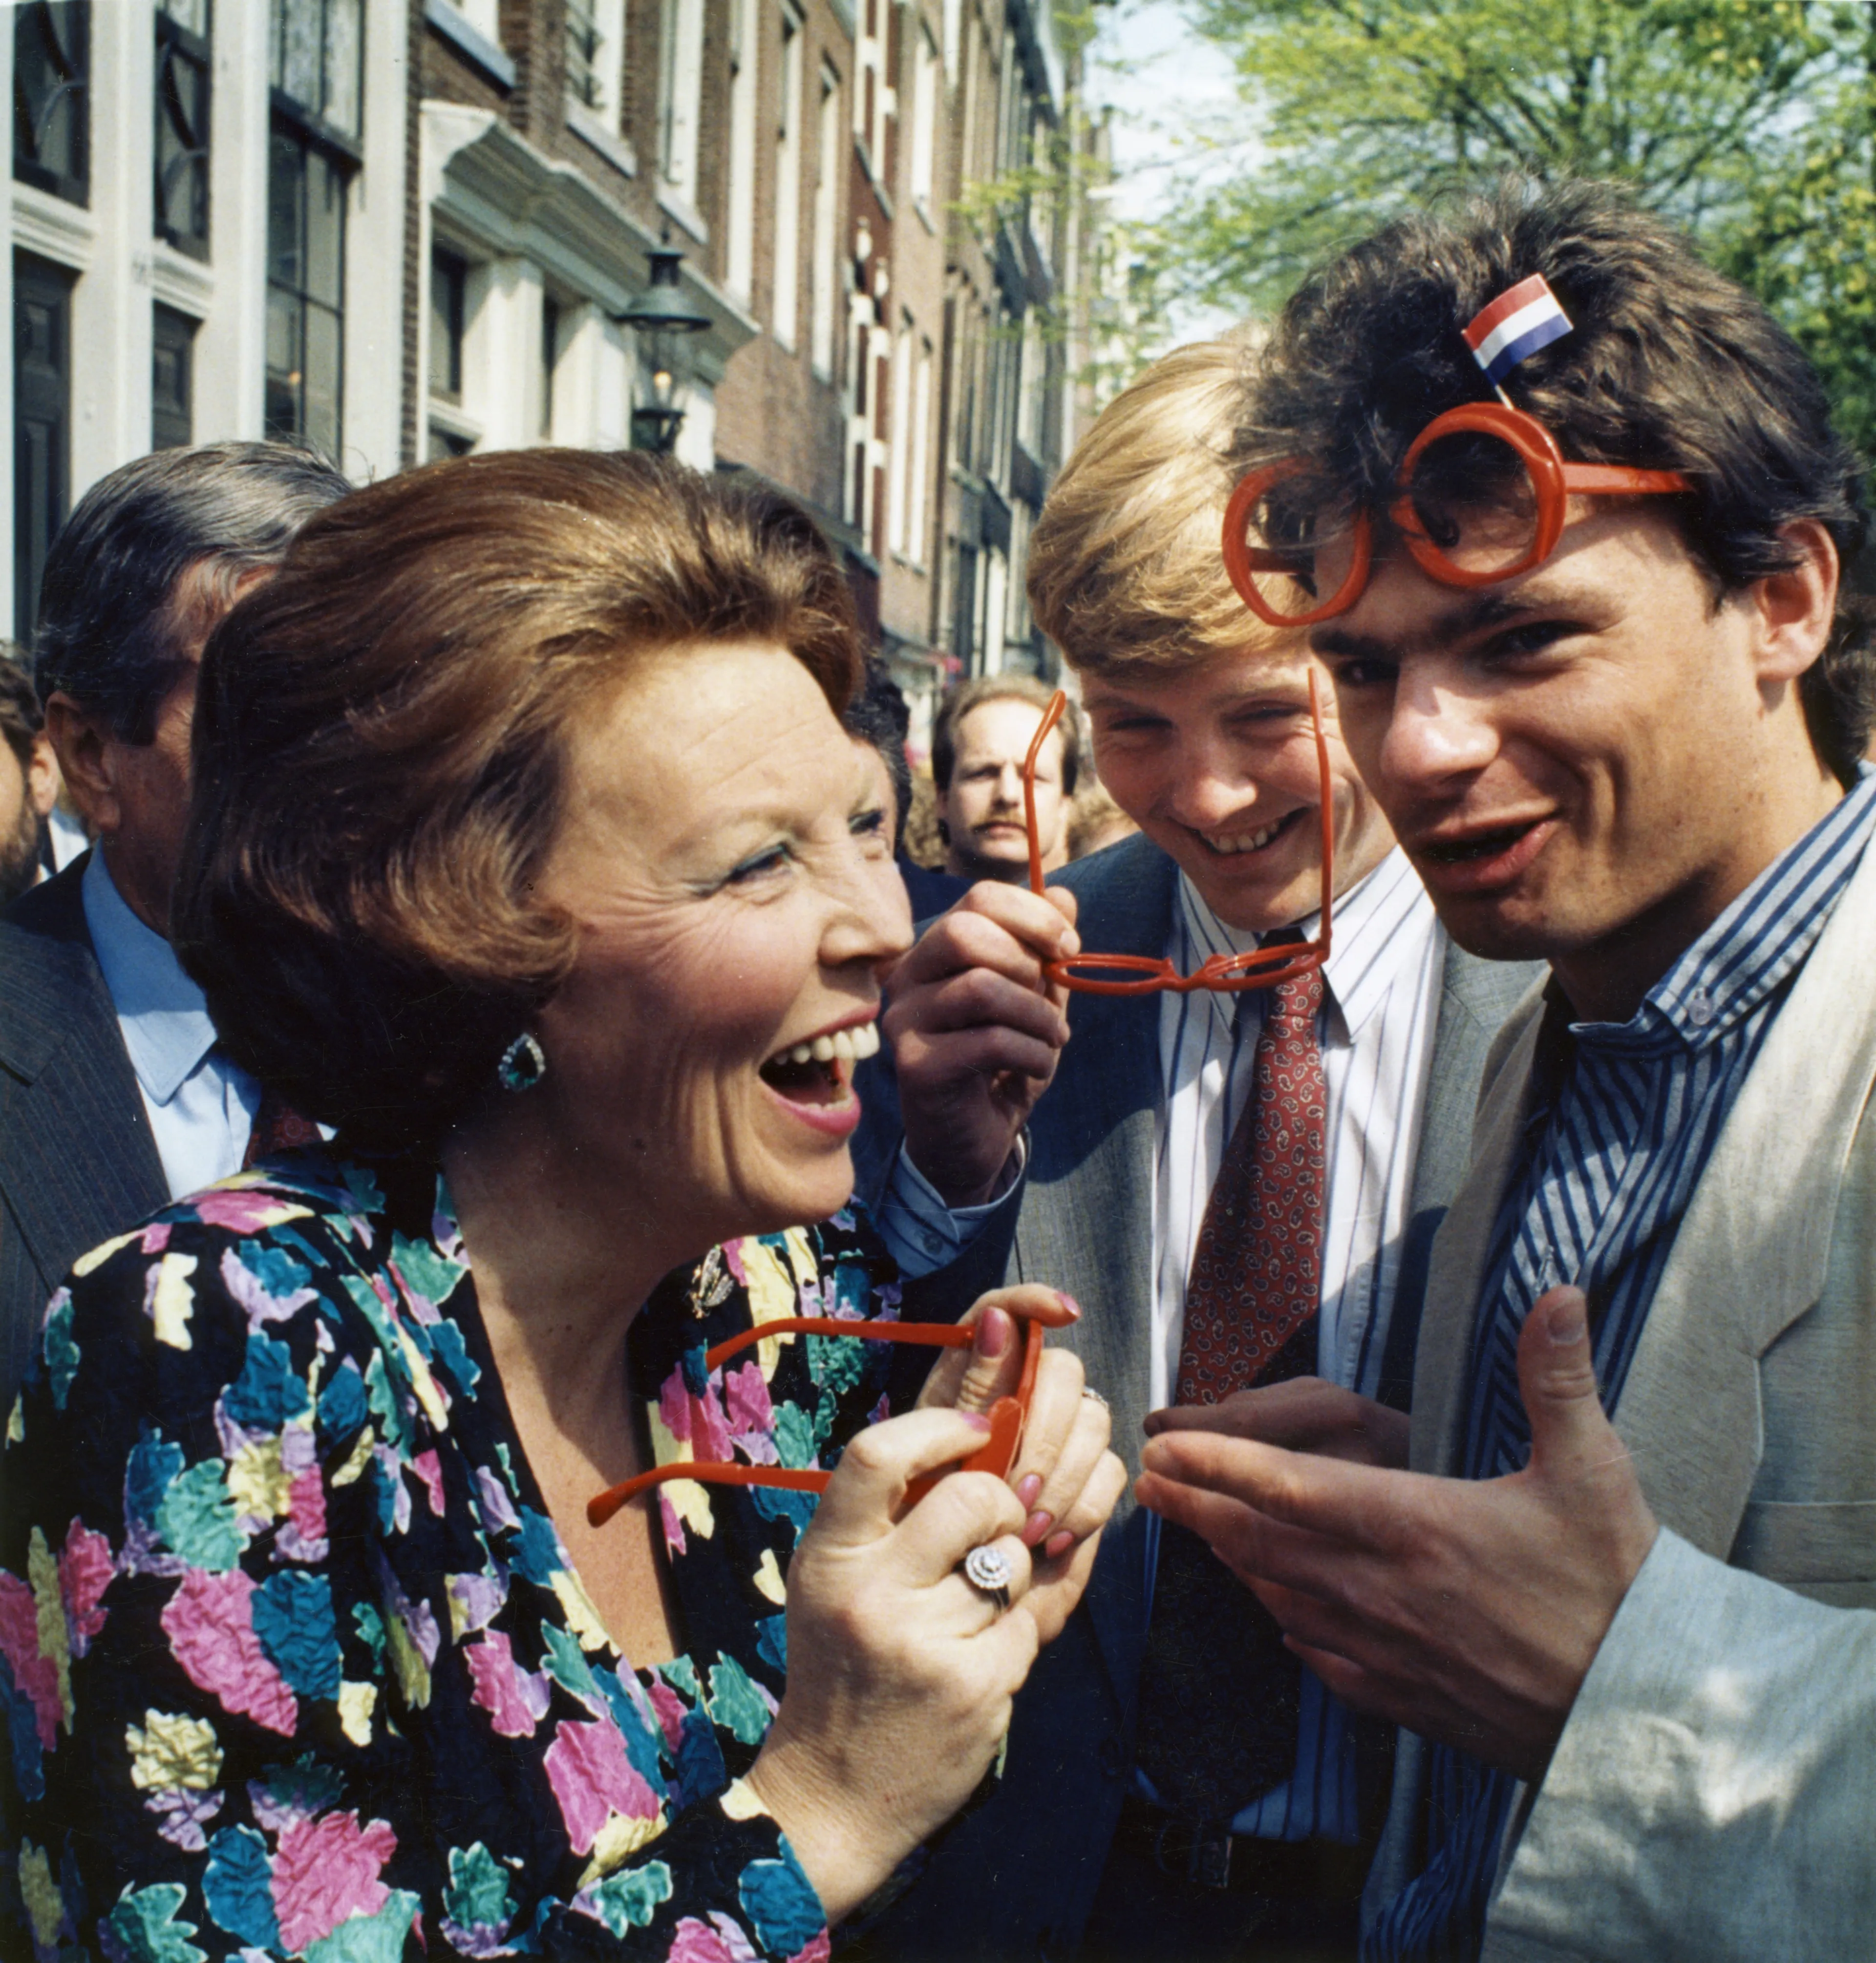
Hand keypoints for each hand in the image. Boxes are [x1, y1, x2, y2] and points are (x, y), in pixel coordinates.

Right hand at [746, 1408, 1039, 1920]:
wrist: (835, 1788)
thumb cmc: (844, 1662)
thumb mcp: (840, 1575)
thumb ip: (894, 1506)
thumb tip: (980, 1412)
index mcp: (829, 1553)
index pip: (878, 1453)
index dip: (942, 1424)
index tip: (979, 1425)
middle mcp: (869, 1592)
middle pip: (974, 1497)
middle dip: (1003, 1504)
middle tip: (994, 1528)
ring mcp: (924, 1642)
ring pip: (1015, 1558)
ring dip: (1014, 1571)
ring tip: (975, 1606)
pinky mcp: (976, 1686)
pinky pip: (1033, 1617)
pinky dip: (1021, 1626)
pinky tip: (984, 1651)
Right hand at [883, 882, 1079, 1205]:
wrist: (974, 1141)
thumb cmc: (1002, 1064)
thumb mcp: (1034, 1001)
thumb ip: (1045, 951)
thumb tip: (1064, 894)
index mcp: (935, 952)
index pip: (977, 899)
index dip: (1032, 915)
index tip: (1067, 947)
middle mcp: (907, 979)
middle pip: (963, 931)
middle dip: (1026, 962)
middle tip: (1049, 1001)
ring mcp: (903, 1021)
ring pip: (979, 987)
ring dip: (1038, 1016)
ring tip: (1052, 1041)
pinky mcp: (914, 1065)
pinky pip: (988, 1040)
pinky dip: (1032, 1053)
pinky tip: (1037, 1068)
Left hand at [917, 1286, 1127, 1643]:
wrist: (926, 1649)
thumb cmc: (902, 1563)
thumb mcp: (918, 1478)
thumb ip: (963, 1396)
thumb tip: (997, 1318)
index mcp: (959, 1389)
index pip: (1001, 1312)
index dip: (1032, 1298)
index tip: (1062, 1311)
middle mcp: (1013, 1406)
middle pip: (1058, 1368)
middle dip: (1045, 1428)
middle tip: (1015, 1492)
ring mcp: (1054, 1446)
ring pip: (1092, 1417)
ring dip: (1063, 1474)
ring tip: (1023, 1530)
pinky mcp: (1084, 1489)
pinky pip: (1111, 1470)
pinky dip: (1083, 1506)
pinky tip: (1048, 1541)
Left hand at [1134, 1288, 1658, 1782]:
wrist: (1651, 1712)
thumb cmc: (1619, 1584)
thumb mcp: (1592, 1469)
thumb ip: (1558, 1376)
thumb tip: (1558, 1289)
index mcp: (1414, 1525)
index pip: (1288, 1486)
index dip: (1217, 1463)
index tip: (1162, 1446)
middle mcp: (1383, 1590)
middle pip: (1262, 1542)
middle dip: (1199, 1506)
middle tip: (1148, 1481)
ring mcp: (1388, 1651)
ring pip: (1282, 1597)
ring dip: (1233, 1560)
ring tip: (1197, 1528)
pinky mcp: (1405, 1699)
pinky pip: (1321, 1657)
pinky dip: (1286, 1624)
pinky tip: (1276, 1611)